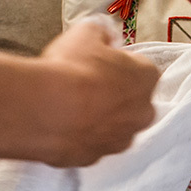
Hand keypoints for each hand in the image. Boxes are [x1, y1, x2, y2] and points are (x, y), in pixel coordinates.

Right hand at [39, 17, 157, 164]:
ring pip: (113, 128)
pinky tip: (60, 125)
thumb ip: (100, 31)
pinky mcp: (94, 158)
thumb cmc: (71, 69)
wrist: (44, 109)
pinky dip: (77, 137)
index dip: (120, 65)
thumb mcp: (84, 33)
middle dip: (114, 96)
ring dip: (97, 119)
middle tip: (87, 85)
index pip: (142, 70)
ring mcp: (118, 140)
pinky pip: (89, 145)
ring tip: (70, 107)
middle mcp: (140, 113)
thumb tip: (103, 33)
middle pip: (133, 103)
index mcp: (146, 79)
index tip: (102, 62)